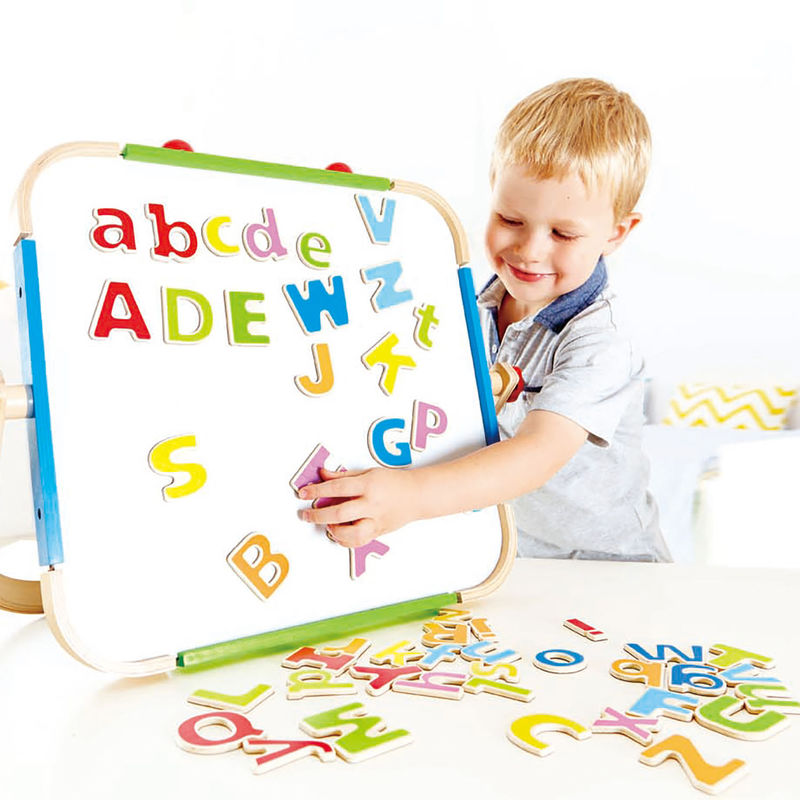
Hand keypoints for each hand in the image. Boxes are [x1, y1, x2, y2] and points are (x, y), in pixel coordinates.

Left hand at [298, 467, 418, 547]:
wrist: (418, 495)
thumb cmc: (395, 482)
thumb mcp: (369, 472)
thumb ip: (344, 476)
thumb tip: (323, 475)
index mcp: (369, 485)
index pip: (336, 488)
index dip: (316, 490)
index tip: (303, 493)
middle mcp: (372, 504)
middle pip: (339, 513)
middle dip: (317, 515)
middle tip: (305, 514)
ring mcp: (376, 520)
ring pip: (350, 534)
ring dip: (333, 530)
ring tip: (327, 524)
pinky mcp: (378, 532)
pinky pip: (358, 542)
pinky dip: (344, 540)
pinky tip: (338, 533)